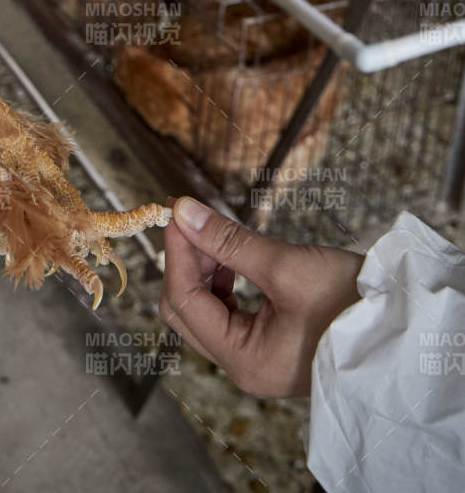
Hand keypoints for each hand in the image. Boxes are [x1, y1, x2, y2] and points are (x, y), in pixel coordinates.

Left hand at [160, 197, 363, 397]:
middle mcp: (244, 368)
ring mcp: (256, 360)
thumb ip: (229, 241)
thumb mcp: (286, 266)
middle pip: (188, 312)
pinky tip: (231, 259)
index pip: (185, 301)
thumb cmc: (350, 303)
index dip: (176, 252)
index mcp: (244, 359)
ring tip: (214, 235)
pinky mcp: (269, 347)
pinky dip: (221, 283)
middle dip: (185, 262)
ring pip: (205, 312)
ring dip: (202, 270)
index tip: (176, 210)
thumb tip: (183, 211)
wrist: (400, 332)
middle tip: (191, 218)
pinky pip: (227, 315)